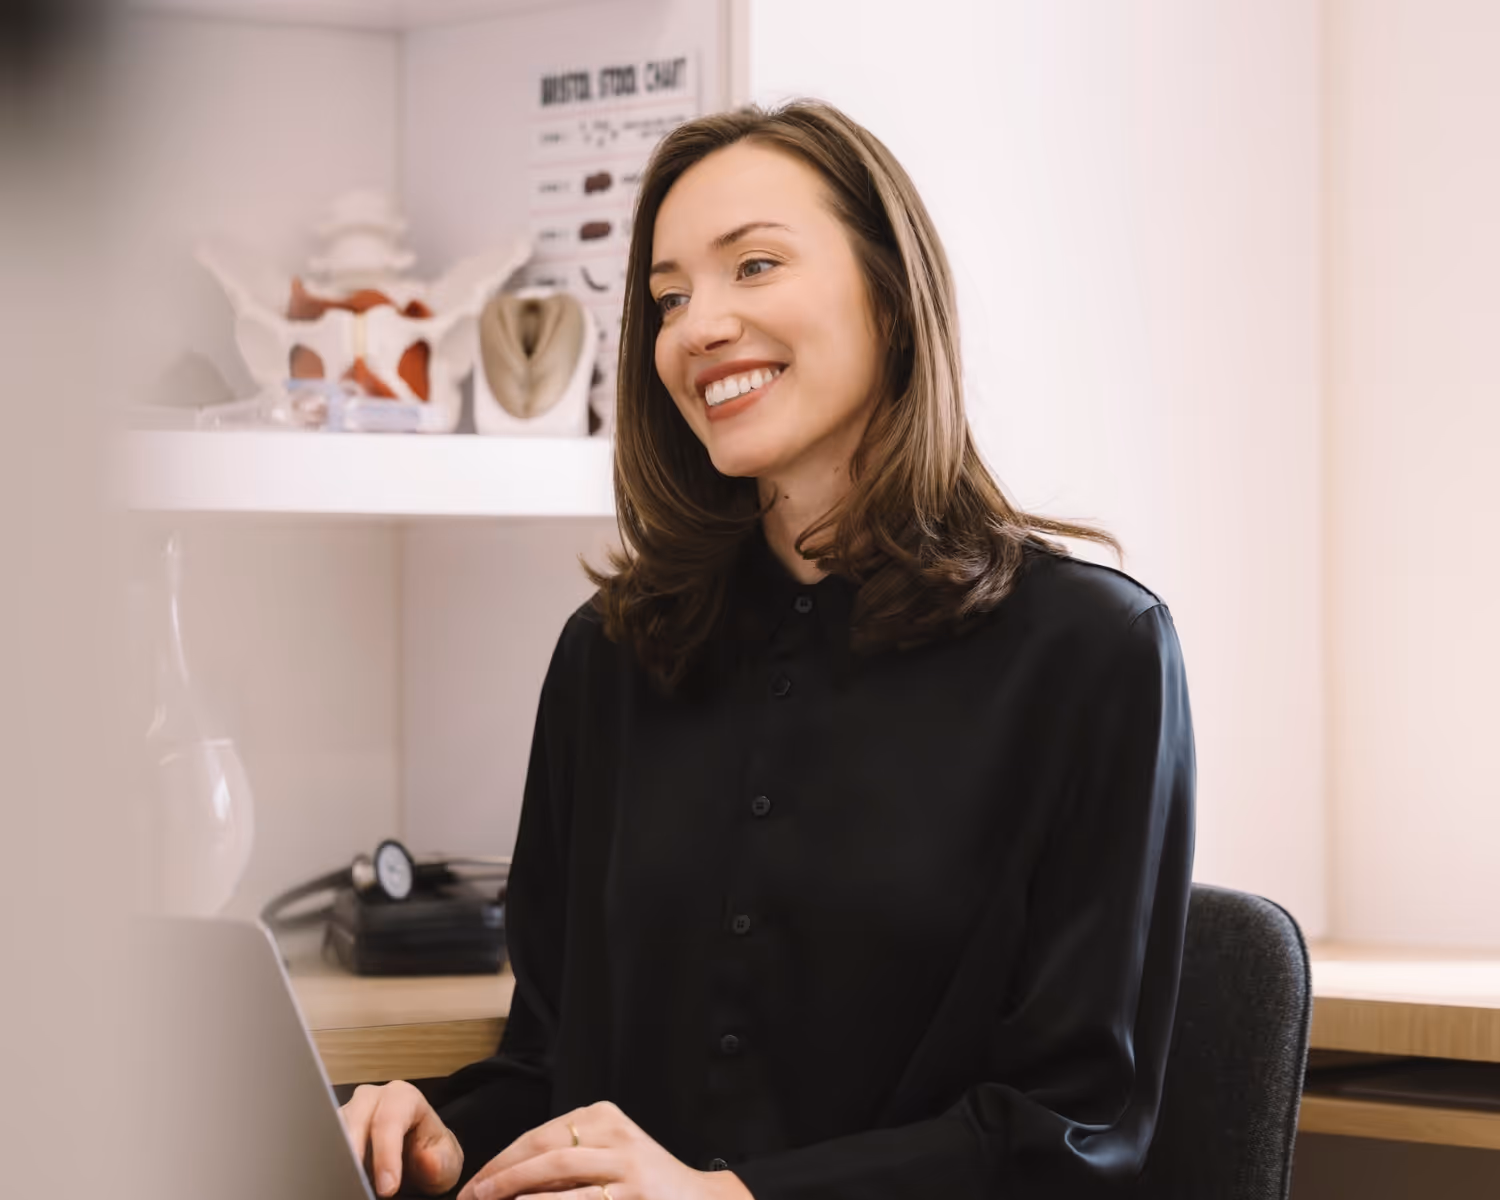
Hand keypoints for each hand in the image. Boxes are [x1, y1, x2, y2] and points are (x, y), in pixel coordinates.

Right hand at [339, 1080, 463, 1197]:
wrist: (417, 1162)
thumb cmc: (430, 1155)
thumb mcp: (446, 1160)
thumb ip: (441, 1160)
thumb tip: (426, 1160)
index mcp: (402, 1097)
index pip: (389, 1119)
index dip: (386, 1154)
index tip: (388, 1188)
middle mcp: (371, 1099)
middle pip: (354, 1121)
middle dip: (355, 1157)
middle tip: (358, 1188)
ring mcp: (348, 1114)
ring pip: (333, 1132)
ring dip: (339, 1161)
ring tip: (347, 1186)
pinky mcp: (332, 1133)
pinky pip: (323, 1145)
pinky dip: (329, 1165)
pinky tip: (337, 1181)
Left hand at [457, 1100, 752, 1199]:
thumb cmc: (642, 1183)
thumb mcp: (609, 1154)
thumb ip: (567, 1156)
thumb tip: (504, 1181)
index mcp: (603, 1116)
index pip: (539, 1134)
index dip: (501, 1160)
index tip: (475, 1184)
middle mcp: (614, 1133)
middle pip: (544, 1147)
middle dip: (501, 1173)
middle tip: (472, 1196)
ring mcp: (626, 1164)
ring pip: (559, 1168)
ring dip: (516, 1187)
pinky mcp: (633, 1194)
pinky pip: (581, 1199)